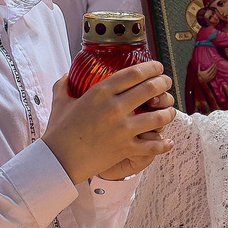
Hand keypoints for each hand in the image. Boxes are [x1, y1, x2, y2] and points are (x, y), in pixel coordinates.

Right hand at [43, 60, 176, 182]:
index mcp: (100, 92)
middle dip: (163, 83)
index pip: (134, 73)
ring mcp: (122, 129)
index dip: (151, 67)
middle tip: (166, 83)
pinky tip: (168, 141)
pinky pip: (152, 146)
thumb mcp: (60, 102)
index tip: (157, 67)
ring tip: (169, 110)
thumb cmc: (59, 131)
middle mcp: (115, 108)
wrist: (58, 160)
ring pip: (158, 117)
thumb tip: (66, 75)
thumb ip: (64, 85)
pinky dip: (163, 144)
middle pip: (150, 89)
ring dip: (167, 112)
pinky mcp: (125, 148)